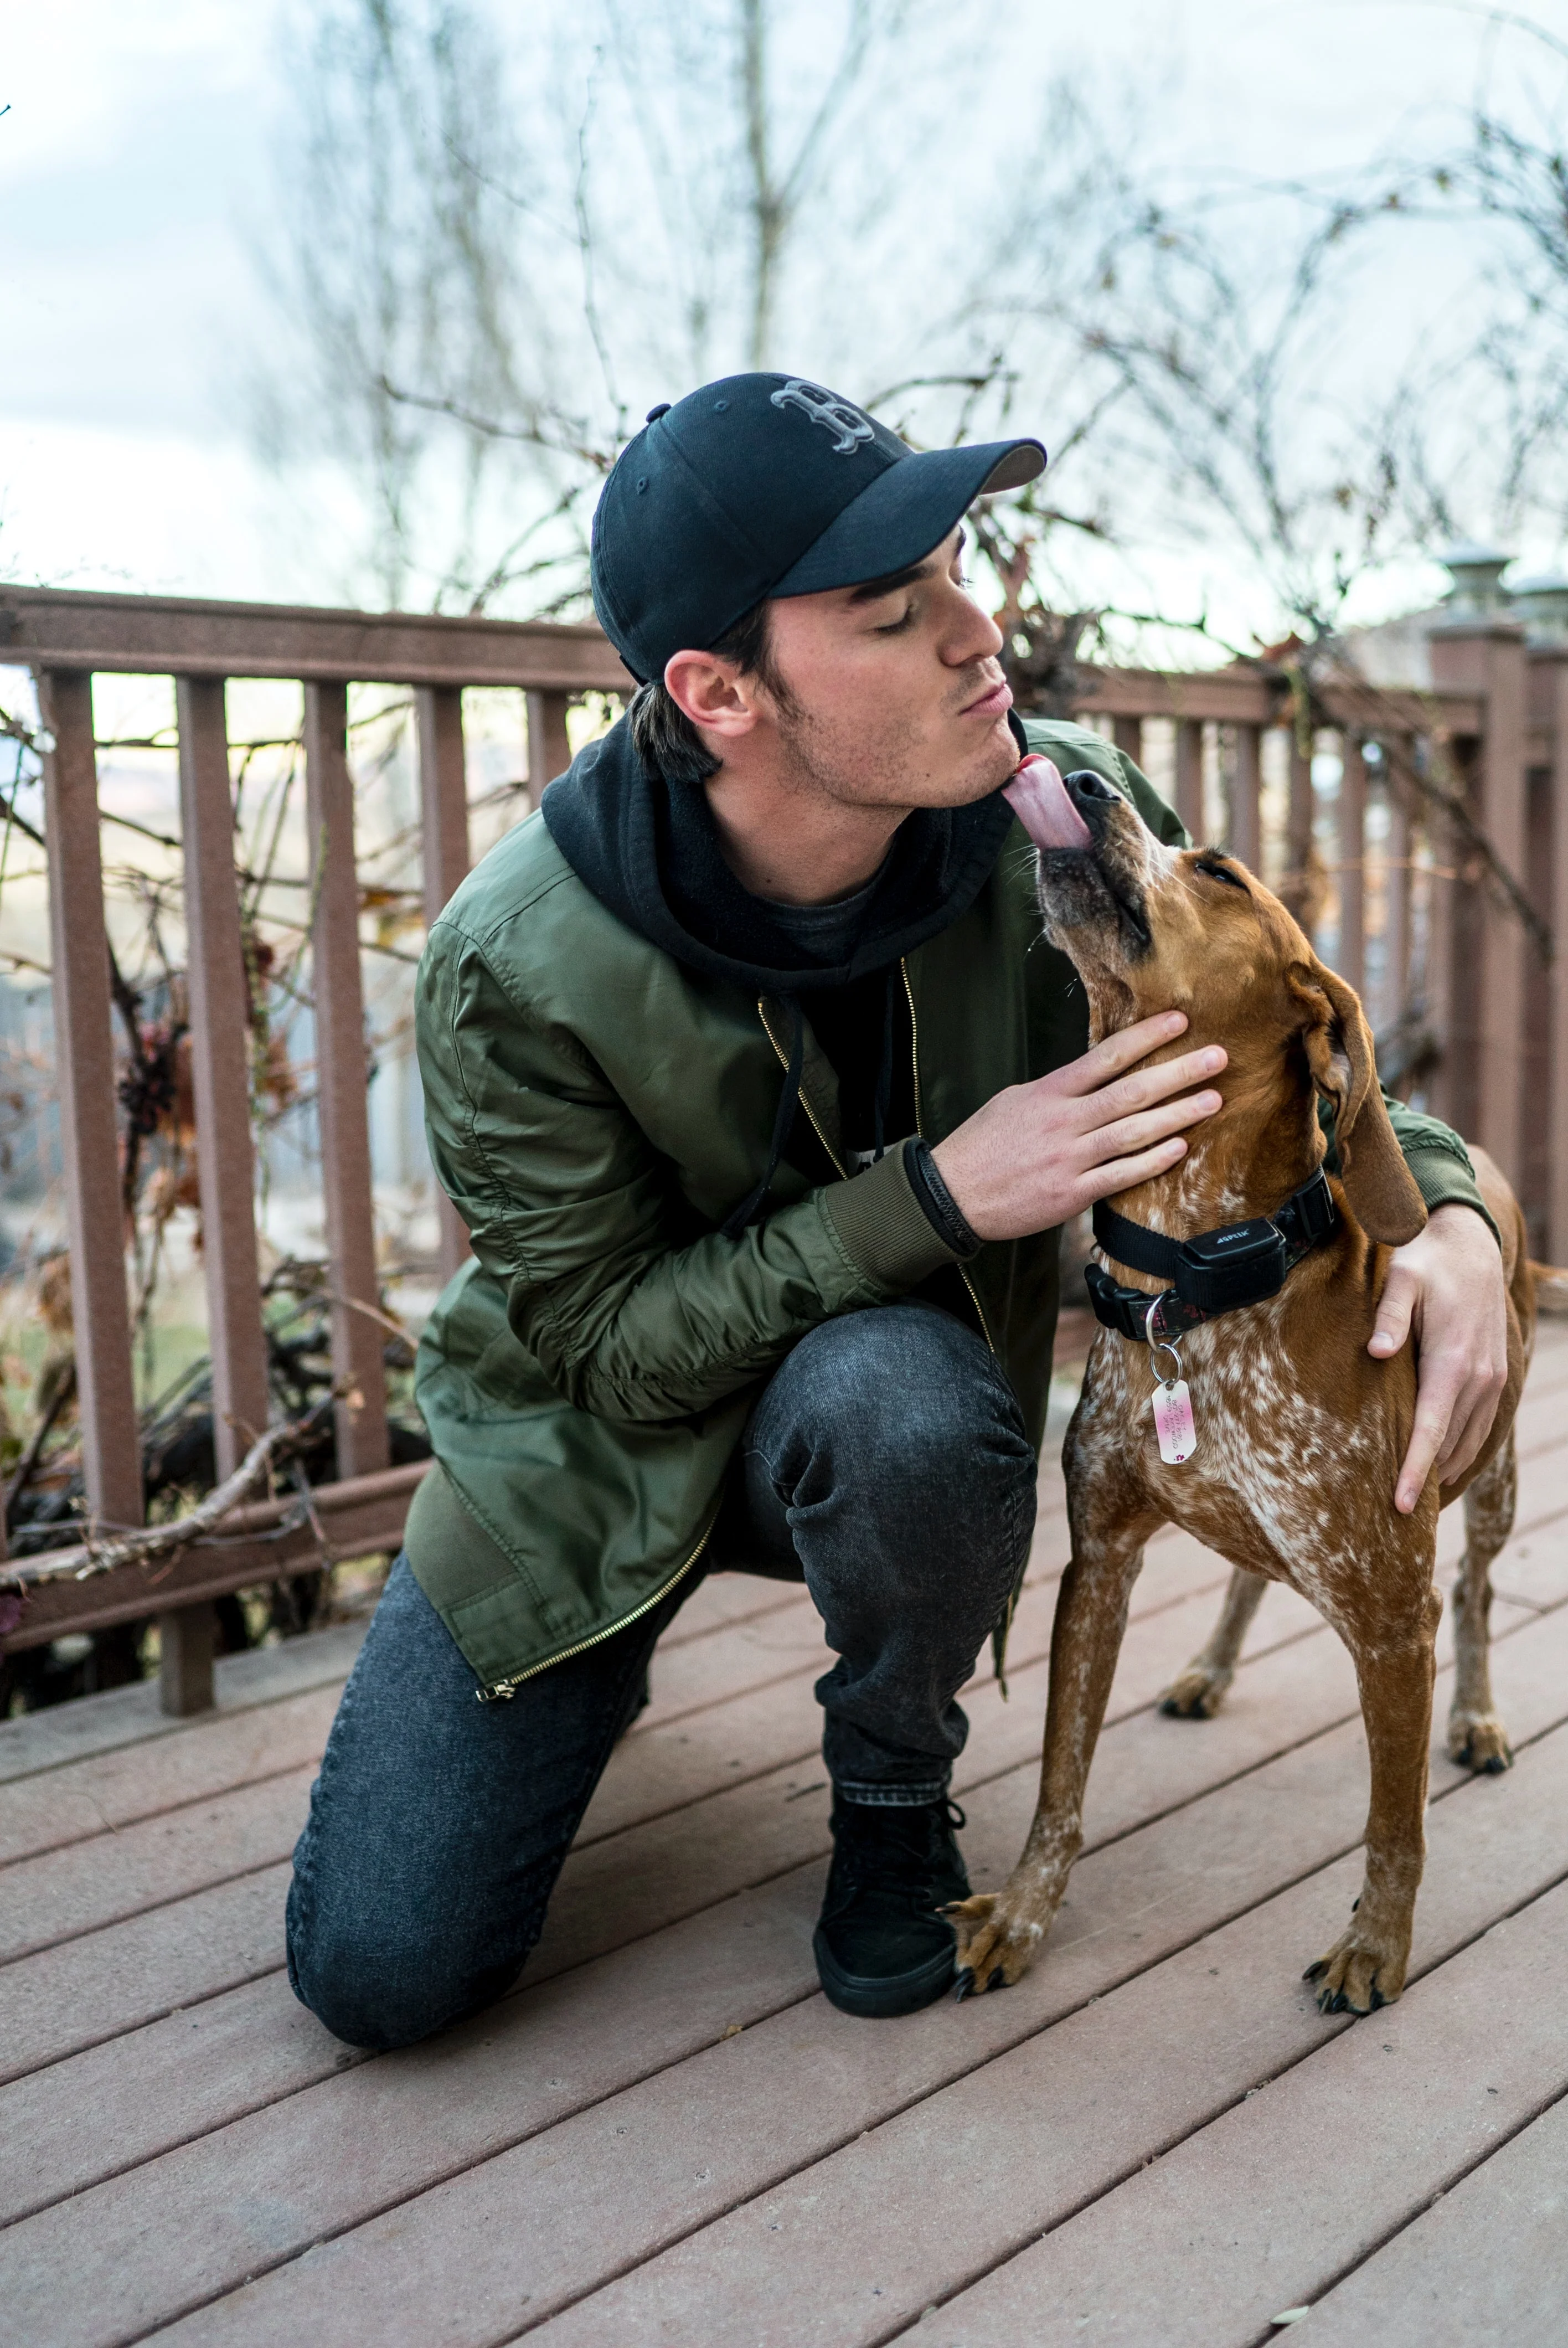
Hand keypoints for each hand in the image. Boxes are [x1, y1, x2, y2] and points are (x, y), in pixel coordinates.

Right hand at [931, 1011, 1225, 1243]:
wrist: (951, 1195)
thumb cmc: (982, 1145)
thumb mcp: (1014, 1101)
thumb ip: (1058, 1090)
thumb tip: (1095, 1074)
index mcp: (1048, 1093)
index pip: (1105, 1057)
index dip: (1146, 1037)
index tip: (1179, 1021)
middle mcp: (1062, 1122)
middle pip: (1130, 1092)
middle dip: (1178, 1072)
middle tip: (1218, 1057)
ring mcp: (1068, 1159)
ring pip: (1133, 1132)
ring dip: (1177, 1115)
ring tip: (1213, 1100)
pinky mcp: (1070, 1194)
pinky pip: (1120, 1175)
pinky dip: (1152, 1161)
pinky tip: (1180, 1148)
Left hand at [1370, 1204, 1509, 1512]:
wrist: (1470, 1245)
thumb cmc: (1426, 1263)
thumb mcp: (1402, 1280)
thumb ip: (1389, 1317)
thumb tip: (1376, 1351)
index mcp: (1452, 1362)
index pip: (1431, 1430)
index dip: (1415, 1470)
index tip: (1401, 1505)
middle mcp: (1478, 1378)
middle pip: (1448, 1445)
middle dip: (1423, 1480)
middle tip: (1391, 1514)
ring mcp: (1491, 1379)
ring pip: (1466, 1441)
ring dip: (1441, 1470)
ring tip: (1412, 1499)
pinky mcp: (1494, 1376)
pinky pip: (1478, 1426)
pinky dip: (1458, 1450)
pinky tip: (1437, 1466)